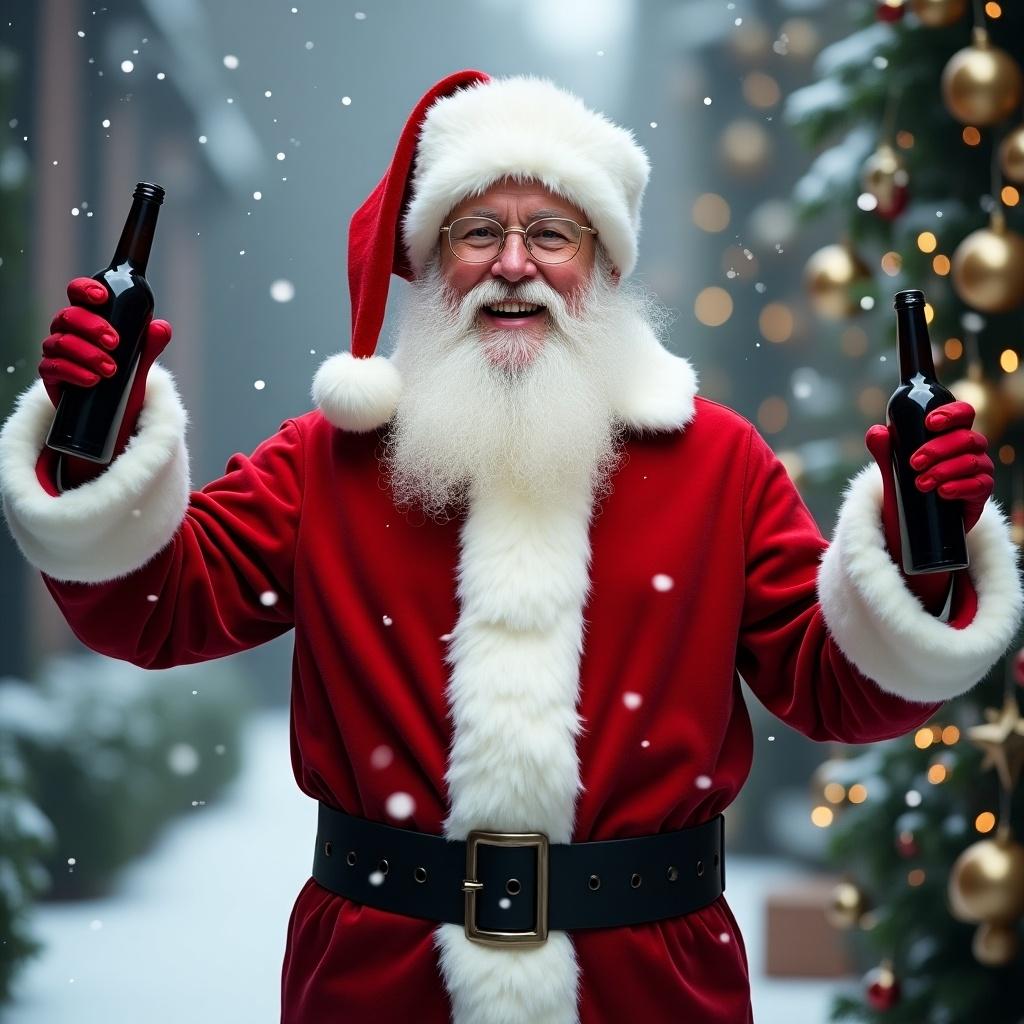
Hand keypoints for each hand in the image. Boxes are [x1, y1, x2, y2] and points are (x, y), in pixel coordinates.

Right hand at [39, 277, 172, 486]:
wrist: (114, 420)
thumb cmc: (124, 384)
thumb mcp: (140, 363)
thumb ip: (149, 345)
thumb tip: (162, 327)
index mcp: (87, 322)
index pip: (78, 296)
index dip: (85, 290)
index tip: (103, 297)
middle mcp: (68, 334)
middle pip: (67, 316)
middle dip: (91, 326)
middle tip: (115, 342)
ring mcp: (57, 355)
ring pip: (60, 342)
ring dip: (87, 353)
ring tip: (111, 369)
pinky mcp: (52, 378)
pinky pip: (54, 369)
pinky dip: (74, 373)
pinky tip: (92, 380)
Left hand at [864, 401, 991, 612]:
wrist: (911, 528)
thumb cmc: (905, 492)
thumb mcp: (892, 471)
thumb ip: (885, 451)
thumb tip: (877, 431)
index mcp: (952, 437)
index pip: (964, 414)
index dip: (952, 414)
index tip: (929, 423)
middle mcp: (970, 451)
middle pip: (967, 438)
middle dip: (938, 448)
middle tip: (913, 463)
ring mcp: (978, 473)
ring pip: (972, 461)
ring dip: (945, 470)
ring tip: (921, 483)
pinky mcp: (979, 496)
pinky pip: (979, 486)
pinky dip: (959, 487)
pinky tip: (943, 492)